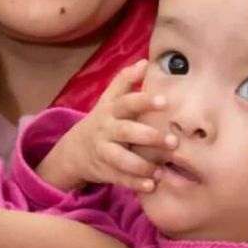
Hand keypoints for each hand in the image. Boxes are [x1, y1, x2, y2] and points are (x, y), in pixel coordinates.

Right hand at [43, 61, 175, 192]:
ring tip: (161, 169)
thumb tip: (145, 62)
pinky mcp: (105, 171)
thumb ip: (125, 81)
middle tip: (172, 141)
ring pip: (122, 159)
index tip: (164, 101)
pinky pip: (120, 178)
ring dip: (142, 165)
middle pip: (126, 132)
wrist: (75, 150)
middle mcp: (107, 130)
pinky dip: (135, 183)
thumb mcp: (109, 99)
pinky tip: (151, 185)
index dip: (144, 101)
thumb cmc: (102, 121)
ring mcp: (104, 152)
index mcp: (111, 110)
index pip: (127, 102)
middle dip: (149, 137)